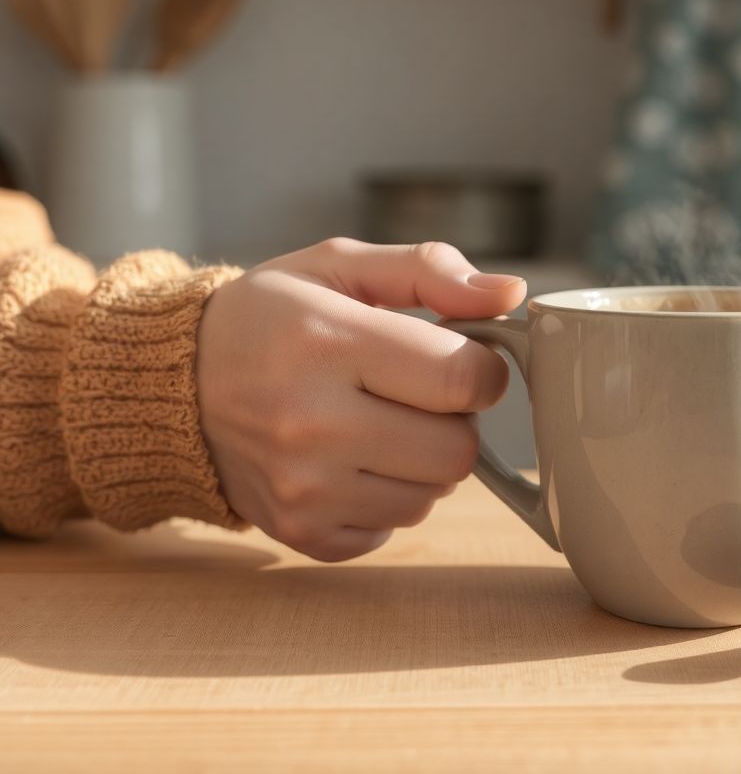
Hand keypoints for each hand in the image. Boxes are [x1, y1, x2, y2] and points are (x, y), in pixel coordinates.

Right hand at [196, 239, 525, 561]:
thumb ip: (429, 271)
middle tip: (418, 393)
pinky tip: (354, 460)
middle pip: (457, 451)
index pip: (462, 380)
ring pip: (433, 497)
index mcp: (325, 343)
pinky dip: (389, 498)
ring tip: (381, 423)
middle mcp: (309, 424)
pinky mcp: (299, 532)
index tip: (461, 357)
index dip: (482, 369)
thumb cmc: (270, 316)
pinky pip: (393, 529)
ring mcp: (302, 489)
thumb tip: (510, 294)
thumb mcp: (339, 265)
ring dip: (425, 461)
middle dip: (456, 419)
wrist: (174, 385)